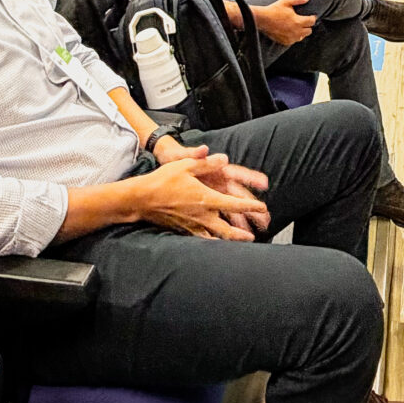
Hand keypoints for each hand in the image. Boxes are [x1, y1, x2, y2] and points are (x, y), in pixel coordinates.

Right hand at [132, 154, 269, 240]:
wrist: (142, 198)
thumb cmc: (163, 180)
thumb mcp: (186, 165)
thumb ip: (206, 163)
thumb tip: (224, 158)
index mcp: (206, 199)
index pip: (234, 204)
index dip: (250, 206)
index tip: (262, 207)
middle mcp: (202, 215)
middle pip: (227, 230)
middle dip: (242, 233)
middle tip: (253, 235)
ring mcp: (192, 225)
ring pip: (215, 238)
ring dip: (229, 241)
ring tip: (238, 243)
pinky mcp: (183, 230)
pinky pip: (201, 239)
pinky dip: (211, 242)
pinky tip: (213, 243)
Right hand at [249, 0, 313, 45]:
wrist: (262, 20)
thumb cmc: (274, 10)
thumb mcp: (286, 1)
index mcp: (298, 21)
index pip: (312, 21)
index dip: (312, 17)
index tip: (310, 15)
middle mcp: (296, 31)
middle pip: (309, 30)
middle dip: (308, 25)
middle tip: (303, 20)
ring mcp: (291, 38)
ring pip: (302, 36)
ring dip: (302, 32)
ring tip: (297, 26)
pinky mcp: (285, 42)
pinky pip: (294, 41)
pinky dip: (294, 36)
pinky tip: (290, 31)